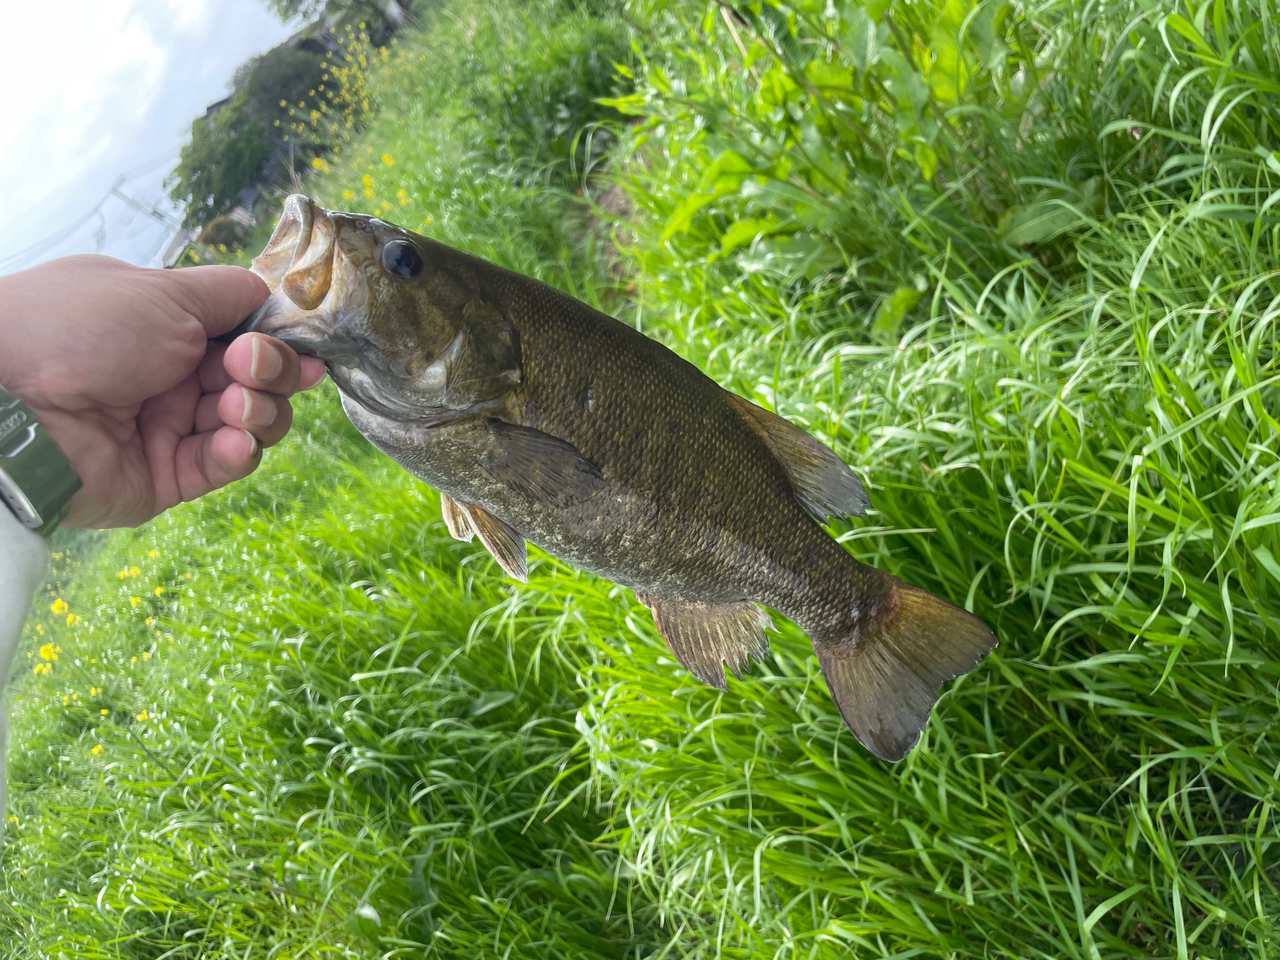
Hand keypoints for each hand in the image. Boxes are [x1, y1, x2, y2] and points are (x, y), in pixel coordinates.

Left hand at [0, 254, 325, 527]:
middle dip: (271, 373)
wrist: (11, 403)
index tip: (298, 342)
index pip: (243, 336)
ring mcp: (165, 429)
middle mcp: (166, 376)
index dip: (276, 341)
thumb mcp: (163, 291)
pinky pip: (220, 466)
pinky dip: (238, 452)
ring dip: (259, 412)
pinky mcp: (164, 479)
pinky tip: (234, 440)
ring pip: (248, 424)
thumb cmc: (78, 330)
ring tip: (236, 406)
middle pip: (255, 381)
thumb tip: (274, 296)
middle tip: (253, 368)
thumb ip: (230, 295)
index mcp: (162, 327)